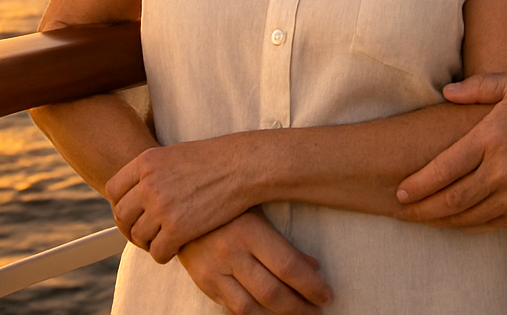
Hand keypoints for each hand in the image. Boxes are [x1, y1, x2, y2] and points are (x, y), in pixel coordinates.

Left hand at [107, 138, 255, 261]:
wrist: (242, 167)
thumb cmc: (213, 160)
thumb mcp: (173, 154)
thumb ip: (151, 171)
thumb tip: (136, 191)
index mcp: (146, 162)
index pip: (114, 189)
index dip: (120, 204)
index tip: (132, 212)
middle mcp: (148, 184)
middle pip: (121, 215)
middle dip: (130, 227)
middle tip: (144, 232)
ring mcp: (162, 207)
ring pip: (139, 236)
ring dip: (148, 242)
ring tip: (162, 240)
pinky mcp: (178, 229)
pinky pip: (157, 251)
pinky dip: (163, 255)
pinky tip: (174, 250)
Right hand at [178, 210, 332, 314]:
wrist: (179, 204)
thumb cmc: (228, 203)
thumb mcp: (258, 211)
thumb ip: (284, 242)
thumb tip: (313, 266)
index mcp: (249, 230)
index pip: (288, 266)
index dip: (311, 286)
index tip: (327, 295)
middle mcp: (231, 253)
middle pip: (272, 292)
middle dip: (300, 308)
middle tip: (318, 311)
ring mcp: (214, 271)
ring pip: (251, 308)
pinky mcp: (204, 283)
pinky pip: (232, 308)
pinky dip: (254, 314)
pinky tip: (270, 313)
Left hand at [394, 71, 506, 228]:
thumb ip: (479, 85)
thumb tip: (445, 93)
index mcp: (494, 138)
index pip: (444, 169)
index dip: (418, 184)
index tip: (400, 190)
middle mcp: (503, 171)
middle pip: (450, 199)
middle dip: (421, 209)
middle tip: (400, 210)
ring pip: (468, 217)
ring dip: (440, 221)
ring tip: (420, 219)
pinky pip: (489, 225)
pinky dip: (466, 227)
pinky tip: (453, 222)